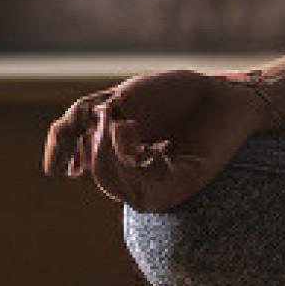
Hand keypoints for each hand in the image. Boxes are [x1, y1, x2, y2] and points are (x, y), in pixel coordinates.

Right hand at [38, 66, 270, 210]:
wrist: (225, 95)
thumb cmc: (176, 95)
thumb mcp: (119, 100)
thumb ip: (82, 123)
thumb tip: (59, 167)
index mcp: (122, 162)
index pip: (86, 162)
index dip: (68, 143)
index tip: (91, 116)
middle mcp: (138, 181)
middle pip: (99, 173)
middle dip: (96, 140)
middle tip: (115, 114)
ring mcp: (157, 189)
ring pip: (113, 182)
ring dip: (112, 147)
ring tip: (127, 122)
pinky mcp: (178, 190)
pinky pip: (140, 184)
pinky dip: (130, 156)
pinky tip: (143, 141)